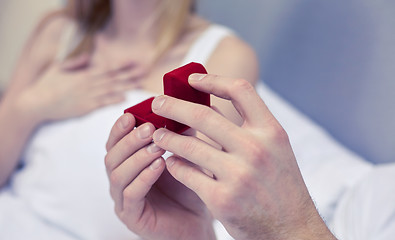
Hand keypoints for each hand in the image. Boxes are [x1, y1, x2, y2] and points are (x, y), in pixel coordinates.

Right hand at [17, 54, 142, 122]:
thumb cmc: (46, 85)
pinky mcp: (84, 108)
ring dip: (126, 86)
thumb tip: (90, 57)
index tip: (134, 62)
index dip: (122, 65)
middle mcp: (88, 84)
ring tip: (140, 84)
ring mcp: (87, 96)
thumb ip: (76, 63)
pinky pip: (102, 103)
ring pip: (111, 90)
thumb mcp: (59, 68)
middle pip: (113, 78)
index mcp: (83, 74)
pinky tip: (125, 98)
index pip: (107, 68)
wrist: (36, 103)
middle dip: (130, 75)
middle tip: (145, 71)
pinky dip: (113, 100)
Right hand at [104, 114, 215, 239]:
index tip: (131, 114)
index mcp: (127, 163)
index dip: (120, 128)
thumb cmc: (188, 186)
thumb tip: (182, 106)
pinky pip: (131, 195)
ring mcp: (123, 200)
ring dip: (137, 157)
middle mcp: (121, 180)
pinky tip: (159, 167)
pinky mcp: (132, 217)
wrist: (197, 221)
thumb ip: (179, 134)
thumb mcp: (184, 155)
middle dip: (130, 140)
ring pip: (118, 174)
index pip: (115, 142)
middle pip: (112, 156)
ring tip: (157, 147)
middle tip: (149, 129)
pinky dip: (143, 178)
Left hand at [150, 74, 336, 239]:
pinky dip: (173, 164)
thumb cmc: (280, 187)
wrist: (291, 229)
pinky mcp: (221, 199)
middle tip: (156, 103)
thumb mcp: (275, 150)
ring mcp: (238, 174)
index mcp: (271, 132)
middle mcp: (256, 149)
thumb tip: (210, 104)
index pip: (240, 90)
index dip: (213, 80)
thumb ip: (248, 128)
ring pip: (188, 145)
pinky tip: (169, 162)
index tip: (191, 80)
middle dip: (173, 106)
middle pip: (204, 115)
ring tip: (156, 135)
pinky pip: (186, 173)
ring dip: (167, 137)